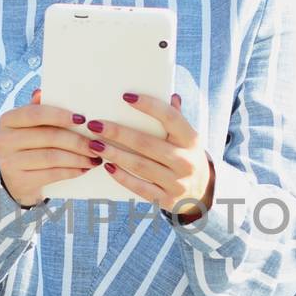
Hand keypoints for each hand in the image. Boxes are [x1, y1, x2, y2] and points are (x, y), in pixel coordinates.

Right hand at [0, 88, 103, 207]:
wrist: (15, 181)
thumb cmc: (27, 147)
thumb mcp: (28, 128)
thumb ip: (37, 110)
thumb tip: (42, 92)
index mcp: (7, 121)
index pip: (35, 114)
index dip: (60, 116)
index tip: (83, 119)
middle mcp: (4, 140)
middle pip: (48, 136)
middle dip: (77, 140)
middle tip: (96, 144)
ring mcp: (9, 163)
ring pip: (52, 157)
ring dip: (78, 157)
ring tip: (94, 158)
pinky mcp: (20, 182)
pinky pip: (52, 174)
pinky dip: (71, 171)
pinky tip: (83, 169)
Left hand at [75, 90, 214, 220]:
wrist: (201, 192)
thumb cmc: (187, 156)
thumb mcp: (188, 138)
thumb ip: (177, 118)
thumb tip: (171, 95)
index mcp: (191, 140)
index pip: (170, 117)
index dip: (149, 106)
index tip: (126, 97)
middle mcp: (185, 161)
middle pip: (146, 143)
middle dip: (118, 133)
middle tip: (95, 125)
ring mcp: (176, 182)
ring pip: (140, 166)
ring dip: (115, 154)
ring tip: (95, 144)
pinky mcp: (166, 200)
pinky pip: (140, 187)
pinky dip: (122, 177)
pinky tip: (107, 166)